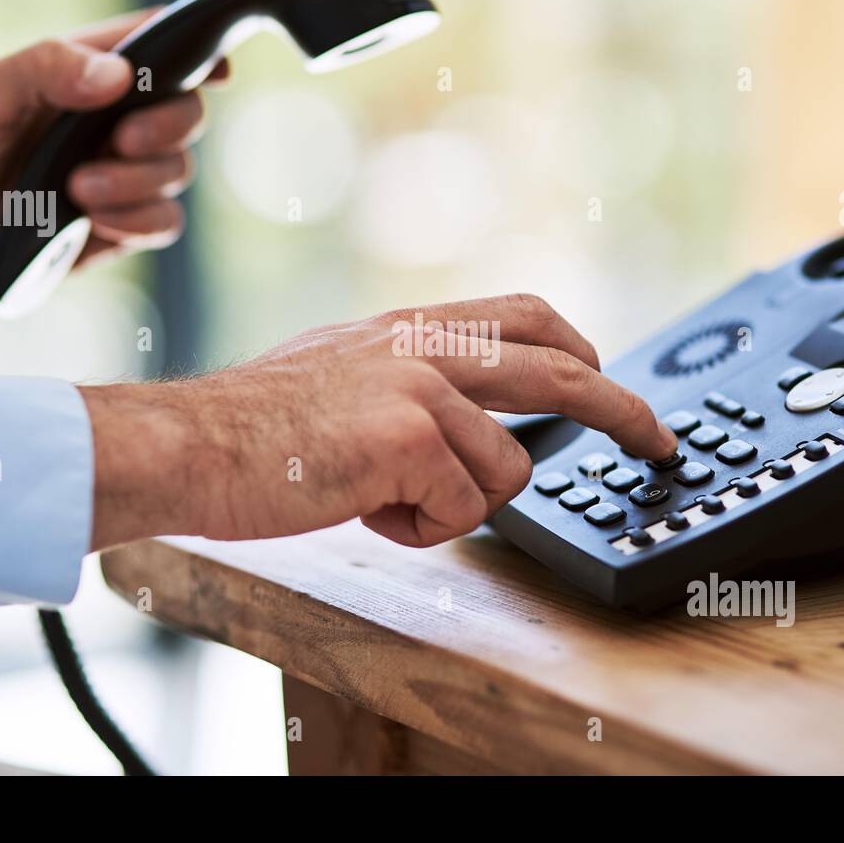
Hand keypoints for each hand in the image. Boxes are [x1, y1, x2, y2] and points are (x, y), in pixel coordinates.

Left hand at [0, 10, 226, 304]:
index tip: (216, 71)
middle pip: (185, 114)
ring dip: (136, 183)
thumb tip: (119, 75)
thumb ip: (45, 70)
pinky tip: (93, 221)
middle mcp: (107, 122)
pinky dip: (138, 221)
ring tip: (77, 191)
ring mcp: (115, 176)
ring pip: (176, 173)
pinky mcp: (113, 227)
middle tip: (120, 141)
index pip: (157, 47)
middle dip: (164, 128)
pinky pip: (163, 223)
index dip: (197, 53)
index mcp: (80, 73)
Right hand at [80, 295, 678, 549]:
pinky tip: (362, 507)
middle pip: (563, 370)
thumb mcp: (341, 369)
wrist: (187, 443)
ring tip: (382, 496)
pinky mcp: (410, 437)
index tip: (606, 375)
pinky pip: (459, 509)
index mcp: (411, 327)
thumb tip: (457, 416)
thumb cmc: (251, 425)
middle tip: (656, 440)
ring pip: (507, 470)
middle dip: (623, 410)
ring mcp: (422, 386)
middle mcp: (426, 346)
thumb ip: (406, 378)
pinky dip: (417, 528)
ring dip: (456, 504)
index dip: (578, 347)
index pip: (525, 314)